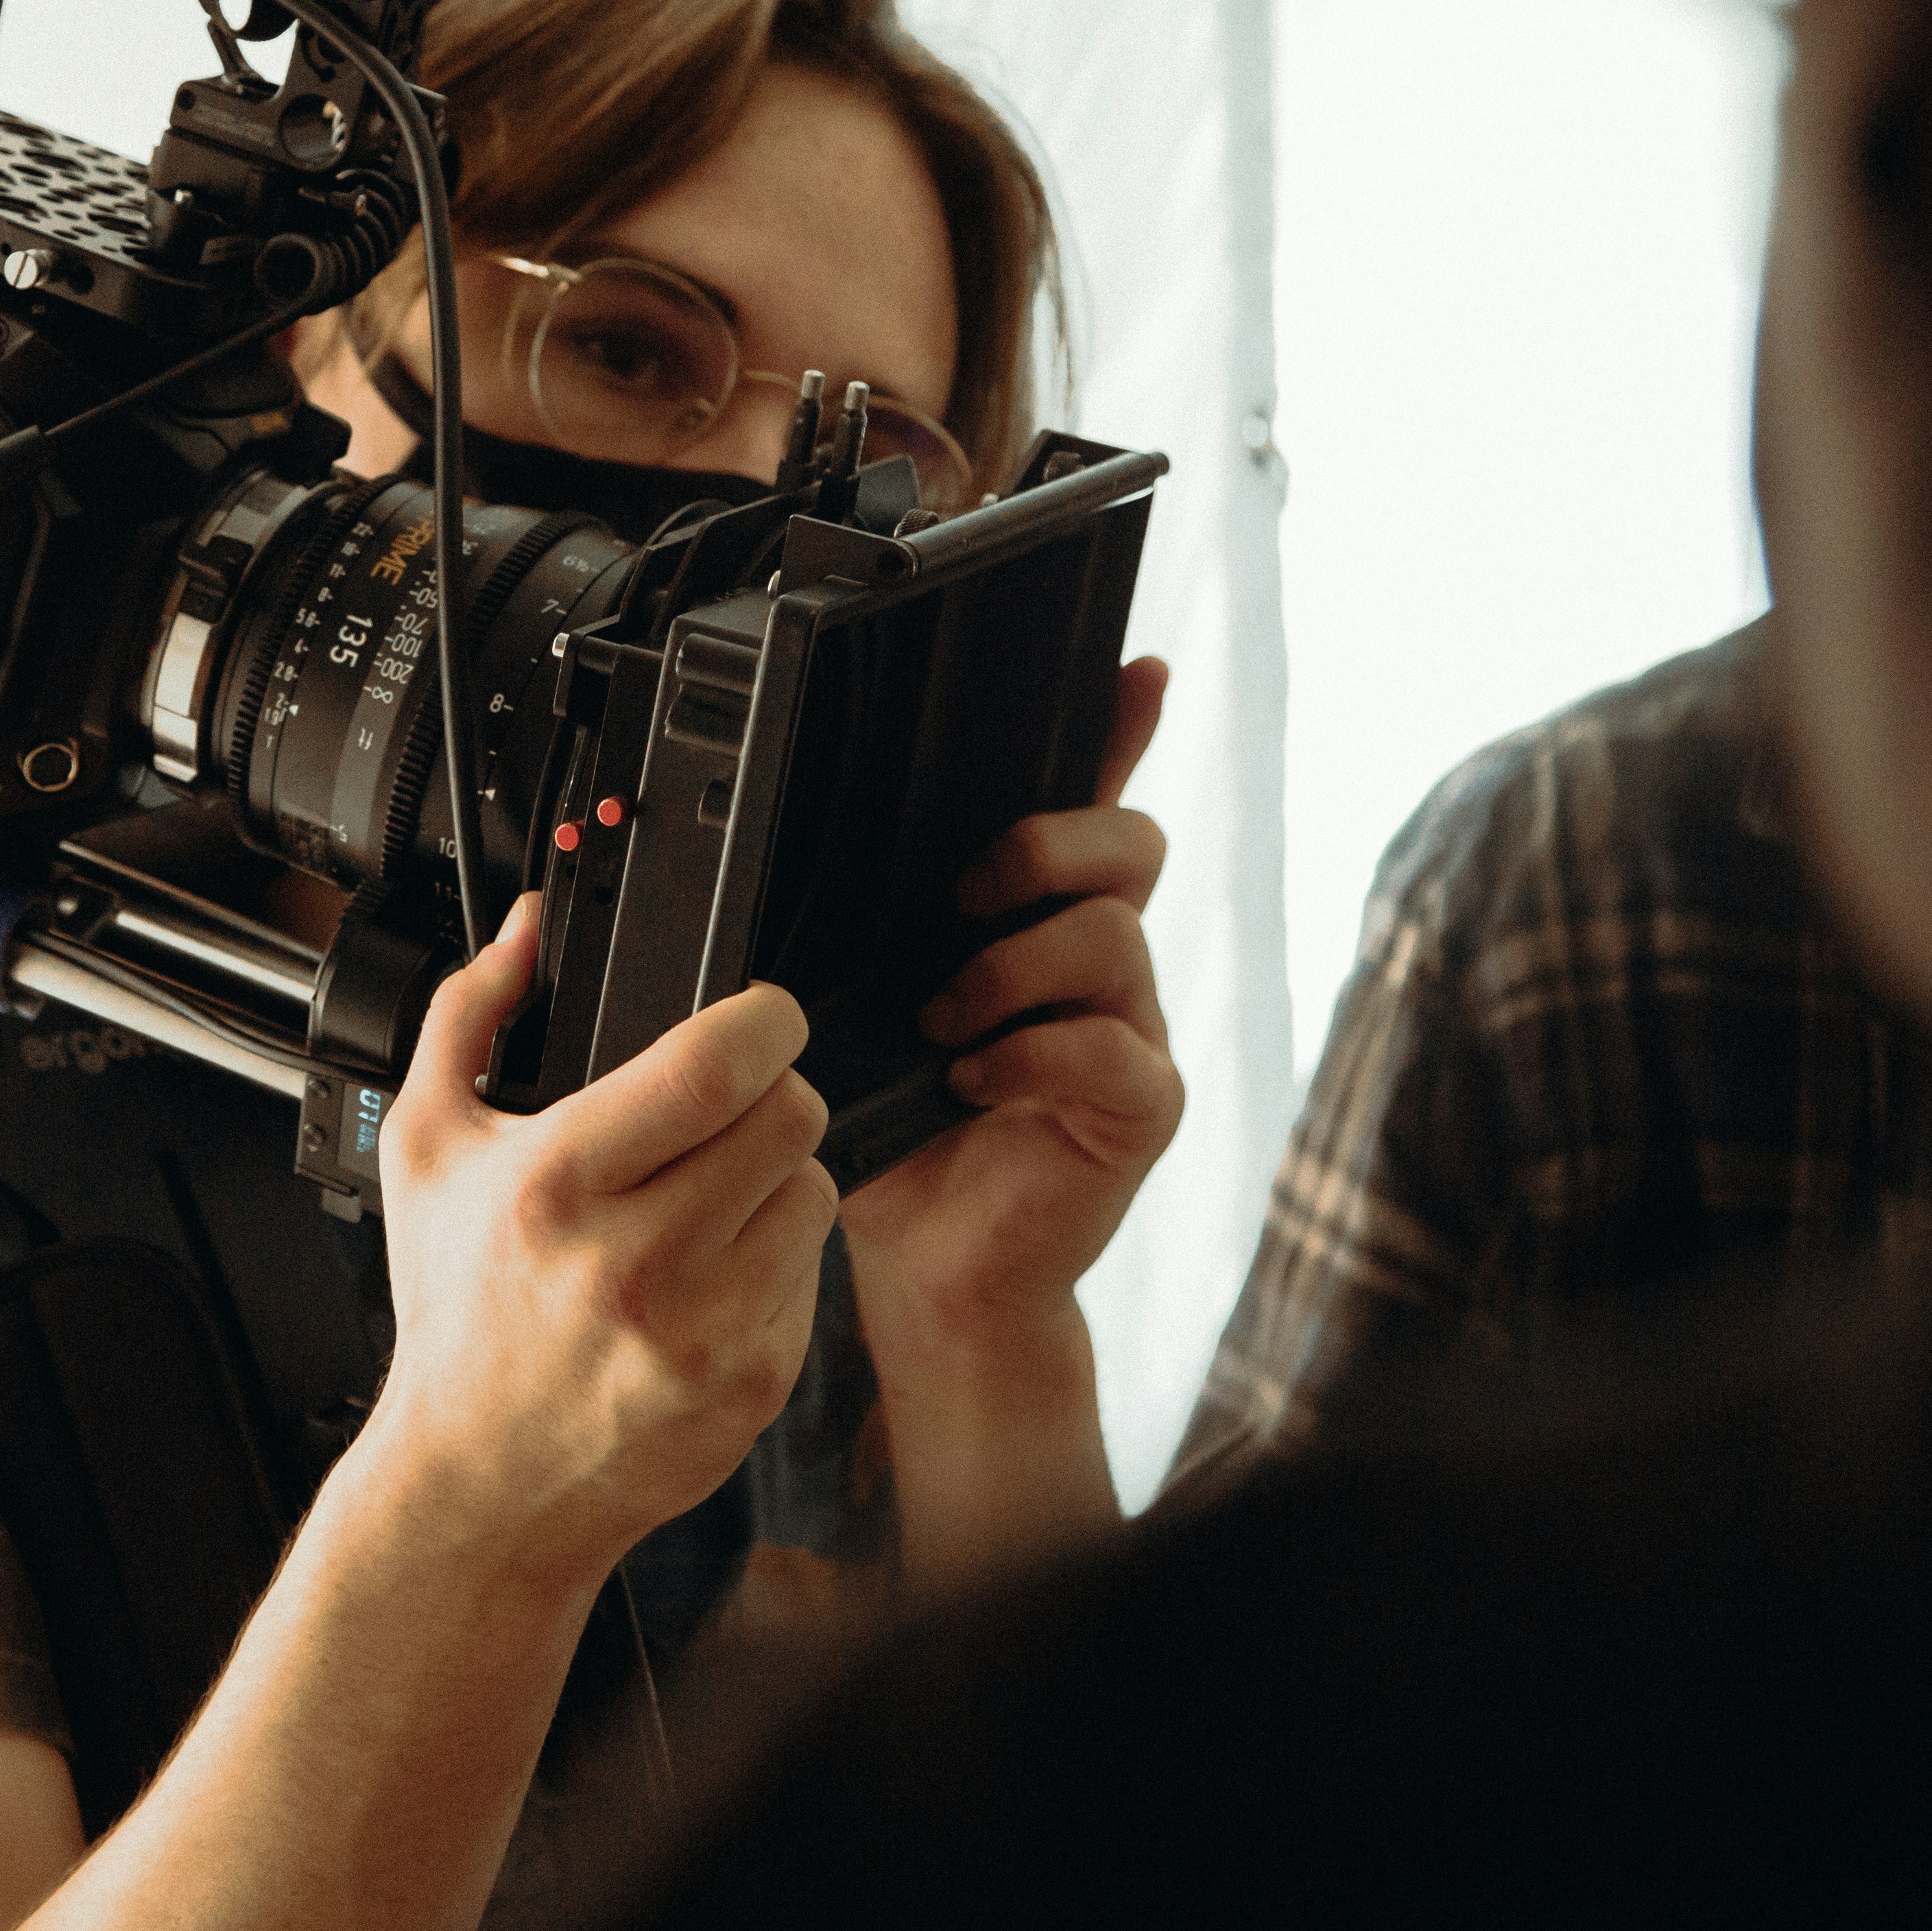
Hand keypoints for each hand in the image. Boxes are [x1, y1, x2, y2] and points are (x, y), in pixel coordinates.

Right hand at [352, 896, 838, 1595]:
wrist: (483, 1481)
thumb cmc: (457, 1313)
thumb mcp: (425, 1148)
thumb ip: (468, 1017)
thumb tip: (525, 932)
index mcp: (559, 1184)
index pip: (716, 1065)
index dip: (763, 1018)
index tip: (758, 1015)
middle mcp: (639, 1260)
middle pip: (790, 1113)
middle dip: (771, 1090)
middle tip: (730, 1107)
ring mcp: (706, 1329)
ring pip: (815, 1186)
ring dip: (777, 1174)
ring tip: (712, 1195)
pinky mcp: (755, 1382)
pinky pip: (814, 1271)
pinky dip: (776, 1256)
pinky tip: (711, 1271)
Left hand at [841, 657, 1183, 1358]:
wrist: (926, 1257)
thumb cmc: (895, 1122)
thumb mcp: (862, 1001)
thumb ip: (864, 927)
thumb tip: (790, 841)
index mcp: (1036, 913)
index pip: (1094, 796)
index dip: (1121, 728)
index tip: (1132, 673)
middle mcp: (1098, 956)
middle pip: (1127, 840)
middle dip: (1043, 845)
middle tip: (960, 898)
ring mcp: (1131, 1024)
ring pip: (1113, 934)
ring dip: (1011, 968)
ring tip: (941, 1021)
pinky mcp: (1141, 1101)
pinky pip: (1111, 1045)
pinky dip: (1030, 1055)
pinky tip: (971, 1080)